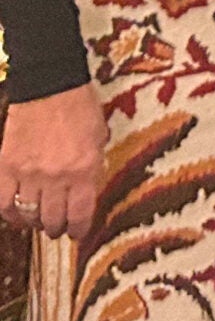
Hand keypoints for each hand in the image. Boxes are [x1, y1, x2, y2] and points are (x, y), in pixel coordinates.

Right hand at [0, 82, 109, 238]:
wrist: (50, 87)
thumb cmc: (81, 109)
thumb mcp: (99, 139)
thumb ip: (92, 167)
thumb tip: (85, 191)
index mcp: (84, 169)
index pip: (80, 213)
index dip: (79, 229)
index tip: (78, 233)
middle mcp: (56, 177)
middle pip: (53, 218)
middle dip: (56, 228)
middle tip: (57, 229)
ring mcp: (28, 173)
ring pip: (28, 214)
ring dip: (34, 222)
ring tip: (38, 222)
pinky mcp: (5, 166)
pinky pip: (3, 202)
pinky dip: (8, 213)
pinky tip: (15, 214)